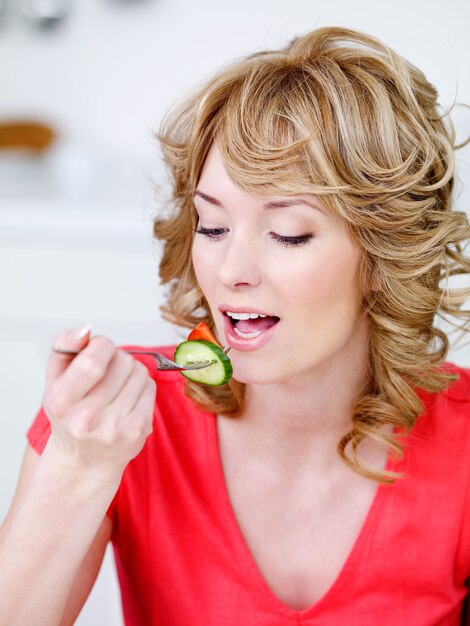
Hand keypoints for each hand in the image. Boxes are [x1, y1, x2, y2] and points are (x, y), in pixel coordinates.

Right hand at [42, 325, 155, 479]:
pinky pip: (150, 386)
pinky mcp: (138, 430)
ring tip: (116, 385)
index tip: (98, 348)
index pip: (93, 361)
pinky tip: (127, 397)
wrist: (84, 461)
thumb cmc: (69, 413)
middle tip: (106, 371)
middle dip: (116, 357)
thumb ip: (65, 348)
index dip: (102, 345)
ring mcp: (115, 427)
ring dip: (130, 370)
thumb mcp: (55, 380)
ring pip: (139, 371)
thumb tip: (86, 329)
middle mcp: (87, 418)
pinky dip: (141, 385)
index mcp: (62, 401)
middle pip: (122, 362)